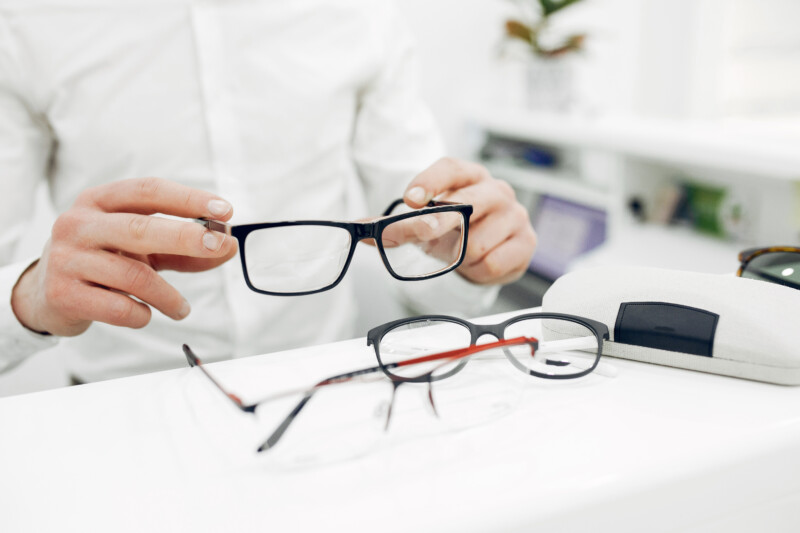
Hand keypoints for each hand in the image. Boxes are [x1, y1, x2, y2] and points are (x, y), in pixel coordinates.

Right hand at [11, 177, 237, 335]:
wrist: (46, 294)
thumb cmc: (105, 261)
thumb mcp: (143, 247)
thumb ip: (185, 247)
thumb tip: (228, 246)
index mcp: (99, 200)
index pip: (149, 190)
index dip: (189, 198)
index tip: (225, 210)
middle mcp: (78, 223)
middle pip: (140, 227)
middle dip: (185, 236)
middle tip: (218, 247)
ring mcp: (67, 258)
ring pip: (133, 275)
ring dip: (168, 295)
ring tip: (182, 308)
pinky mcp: (63, 294)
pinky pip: (117, 307)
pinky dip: (142, 314)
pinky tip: (147, 315)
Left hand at [402, 158, 536, 284]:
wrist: (486, 256)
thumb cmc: (455, 232)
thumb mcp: (424, 226)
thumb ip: (394, 228)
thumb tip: (363, 230)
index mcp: (470, 176)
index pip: (450, 168)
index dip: (430, 180)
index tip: (410, 199)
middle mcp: (496, 190)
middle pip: (467, 202)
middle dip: (440, 222)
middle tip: (424, 234)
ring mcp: (515, 214)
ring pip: (476, 242)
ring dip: (461, 257)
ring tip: (463, 254)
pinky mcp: (526, 241)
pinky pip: (492, 262)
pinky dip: (478, 271)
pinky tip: (479, 264)